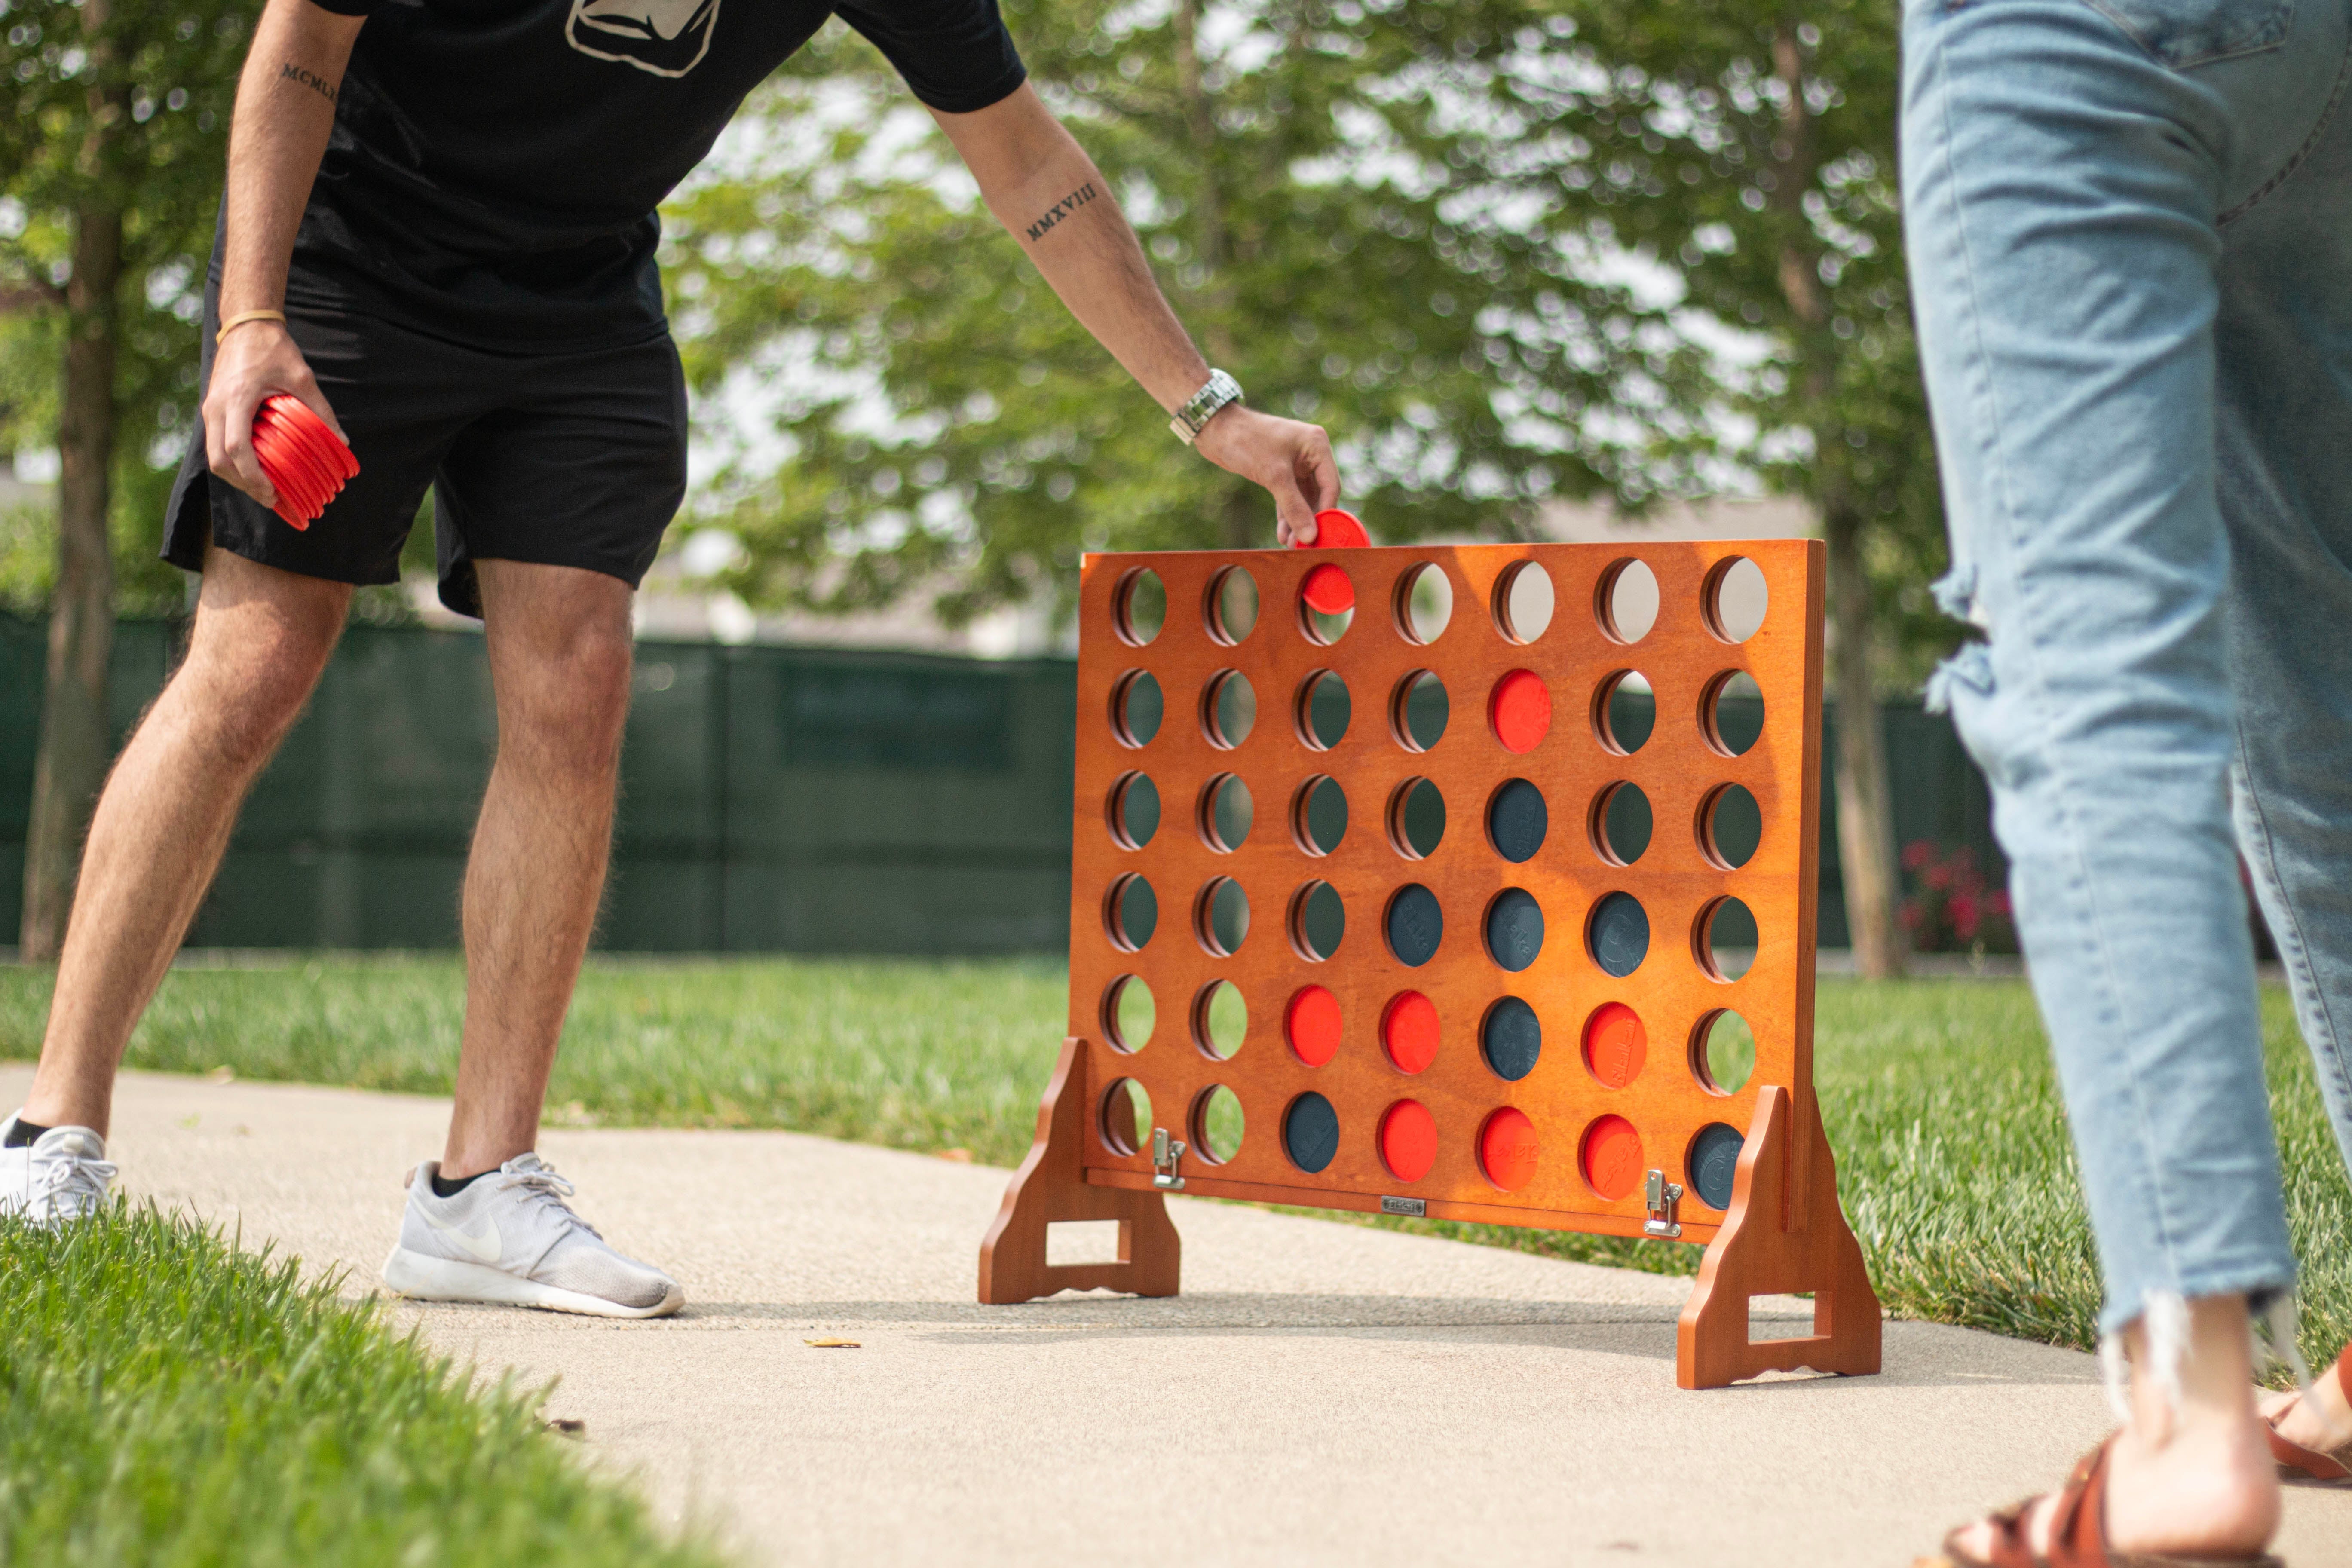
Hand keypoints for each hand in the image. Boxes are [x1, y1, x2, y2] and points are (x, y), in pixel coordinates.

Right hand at [202, 320, 347, 510]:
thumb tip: (342, 442)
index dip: (252, 475)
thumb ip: (321, 410)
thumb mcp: (303, 378)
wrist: (246, 326)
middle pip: (218, 459)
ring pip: (213, 455)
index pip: (236, 447)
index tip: (271, 492)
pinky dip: (232, 462)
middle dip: (242, 484)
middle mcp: (216, 406)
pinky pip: (216, 444)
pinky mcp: (212, 409)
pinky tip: (254, 469)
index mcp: (237, 398)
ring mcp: (210, 408)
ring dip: (236, 476)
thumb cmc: (275, 350)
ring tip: (263, 490)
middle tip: (270, 498)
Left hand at [1192, 404, 1339, 545]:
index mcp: (1316, 445)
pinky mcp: (1280, 471)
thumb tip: (1310, 536)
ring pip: (1302, 498)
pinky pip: (1288, 497)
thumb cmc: (1247, 442)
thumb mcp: (1274, 476)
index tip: (1321, 537)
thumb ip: (1294, 507)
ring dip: (1297, 521)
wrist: (1215, 430)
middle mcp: (1310, 453)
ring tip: (1291, 545)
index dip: (1326, 513)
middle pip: (1318, 494)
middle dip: (1310, 520)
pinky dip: (1286, 514)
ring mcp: (1295, 462)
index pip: (1331, 485)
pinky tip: (1283, 534)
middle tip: (1305, 546)